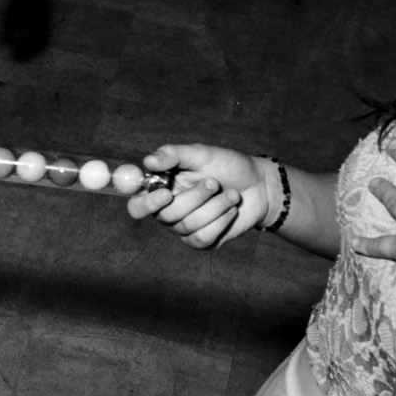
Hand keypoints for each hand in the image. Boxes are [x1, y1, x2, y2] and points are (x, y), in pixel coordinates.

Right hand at [127, 143, 270, 249]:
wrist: (259, 186)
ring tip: (232, 194)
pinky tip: (231, 210)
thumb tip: (147, 161)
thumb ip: (173, 155)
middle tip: (214, 182)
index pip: (136, 203)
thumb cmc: (227, 166)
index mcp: (161, 188)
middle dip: (194, 198)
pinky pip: (202, 238)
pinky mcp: (201, 241)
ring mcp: (183, 228)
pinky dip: (221, 221)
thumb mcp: (202, 154)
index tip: (166, 193)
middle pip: (164, 216)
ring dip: (214, 206)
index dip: (146, 203)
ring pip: (187, 226)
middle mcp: (167, 210)